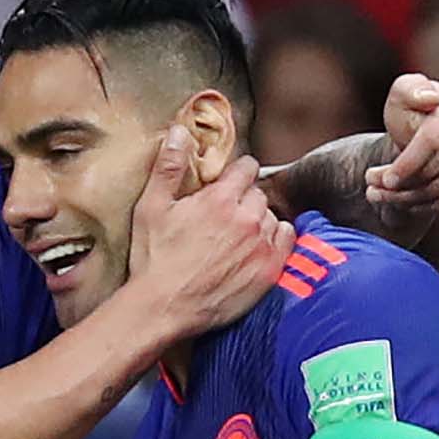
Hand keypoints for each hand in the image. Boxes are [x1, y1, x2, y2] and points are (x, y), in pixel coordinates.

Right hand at [128, 126, 295, 337]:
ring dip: (259, 220)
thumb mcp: (151, 207)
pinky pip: (287, 241)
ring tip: (238, 235)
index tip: (226, 184)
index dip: (235, 174)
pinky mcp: (269, 270)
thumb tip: (180, 132)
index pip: (247, 167)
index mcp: (220, 199)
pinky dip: (275, 240)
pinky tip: (255, 248)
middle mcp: (247, 219)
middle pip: (259, 193)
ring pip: (272, 216)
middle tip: (226, 215)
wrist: (164, 307)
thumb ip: (169, 166)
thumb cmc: (154, 259)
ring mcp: (261, 246)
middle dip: (245, 198)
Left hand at [364, 74, 438, 217]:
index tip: (383, 180)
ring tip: (390, 196)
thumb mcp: (399, 99)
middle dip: (401, 186)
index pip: (429, 143)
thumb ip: (408, 90)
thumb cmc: (409, 118)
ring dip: (411, 200)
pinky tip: (415, 203)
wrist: (422, 142)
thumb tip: (430, 99)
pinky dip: (433, 207)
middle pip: (433, 172)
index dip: (405, 165)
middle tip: (375, 190)